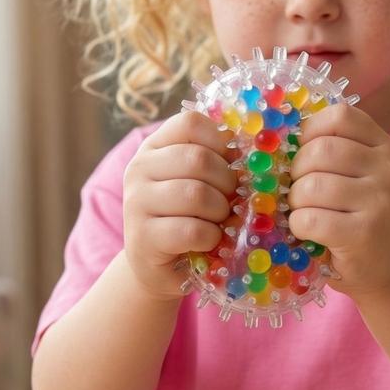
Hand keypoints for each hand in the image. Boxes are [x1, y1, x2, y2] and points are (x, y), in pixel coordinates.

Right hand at [123, 111, 237, 301]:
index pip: (190, 122)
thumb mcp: (199, 181)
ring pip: (196, 194)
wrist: (159, 267)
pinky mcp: (143, 238)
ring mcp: (136, 203)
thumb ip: (216, 160)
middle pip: (198, 159)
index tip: (230, 162)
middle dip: (227, 183)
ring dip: (220, 212)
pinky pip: (193, 230)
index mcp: (154, 147)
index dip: (220, 141)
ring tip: (219, 222)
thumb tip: (253, 148)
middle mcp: (139, 169)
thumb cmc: (188, 218)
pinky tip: (209, 241)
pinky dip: (212, 238)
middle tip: (231, 200)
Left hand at [287, 104, 389, 297]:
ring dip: (295, 202)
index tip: (304, 154)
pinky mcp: (364, 233)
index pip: (340, 116)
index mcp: (383, 147)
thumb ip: (331, 151)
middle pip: (321, 150)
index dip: (310, 131)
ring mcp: (379, 201)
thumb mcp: (358, 175)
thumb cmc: (359, 215)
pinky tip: (308, 232)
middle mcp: (386, 169)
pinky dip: (298, 226)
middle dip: (296, 172)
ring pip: (312, 185)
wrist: (389, 266)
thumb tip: (277, 138)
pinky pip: (310, 218)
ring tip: (304, 212)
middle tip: (299, 192)